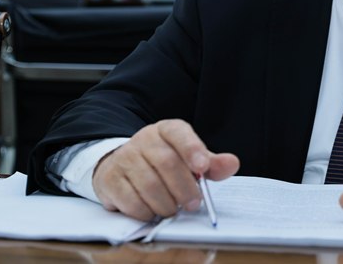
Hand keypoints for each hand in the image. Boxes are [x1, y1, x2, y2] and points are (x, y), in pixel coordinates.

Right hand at [92, 119, 238, 220]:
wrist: (123, 166)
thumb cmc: (163, 163)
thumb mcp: (190, 158)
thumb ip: (211, 163)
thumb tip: (232, 163)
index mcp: (166, 130)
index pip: (179, 133)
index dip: (193, 149)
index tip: (203, 168)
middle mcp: (143, 140)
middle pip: (166, 162)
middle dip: (184, 187)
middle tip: (194, 203)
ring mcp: (124, 158)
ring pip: (148, 184)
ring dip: (166, 203)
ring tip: (173, 209)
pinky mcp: (110, 179)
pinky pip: (130, 200)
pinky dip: (146, 211)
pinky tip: (153, 211)